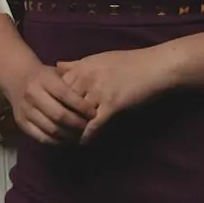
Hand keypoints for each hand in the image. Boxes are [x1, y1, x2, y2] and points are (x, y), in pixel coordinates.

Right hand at [3, 57, 96, 145]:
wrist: (16, 78)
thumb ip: (73, 84)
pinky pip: (41, 137)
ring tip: (80, 136)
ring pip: (51, 129)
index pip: (65, 95)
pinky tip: (67, 140)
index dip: (81, 106)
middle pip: (58, 115)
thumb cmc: (45, 77)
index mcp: (43, 80)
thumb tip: (93, 102)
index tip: (94, 113)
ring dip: (69, 135)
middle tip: (88, 127)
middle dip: (77, 123)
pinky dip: (57, 142)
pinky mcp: (22, 123)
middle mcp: (32, 95)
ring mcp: (25, 110)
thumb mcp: (57, 72)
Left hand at [57, 49, 173, 141]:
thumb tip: (57, 65)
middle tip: (53, 130)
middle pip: (62, 103)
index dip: (51, 101)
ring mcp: (99, 92)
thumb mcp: (99, 58)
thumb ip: (76, 64)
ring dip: (70, 129)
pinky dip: (86, 136)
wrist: (156, 66)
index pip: (56, 87)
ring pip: (76, 115)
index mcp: (82, 67)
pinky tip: (82, 143)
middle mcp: (87, 79)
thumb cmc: (130, 62)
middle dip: (57, 117)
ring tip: (65, 140)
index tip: (46, 112)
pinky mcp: (112, 105)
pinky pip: (93, 124)